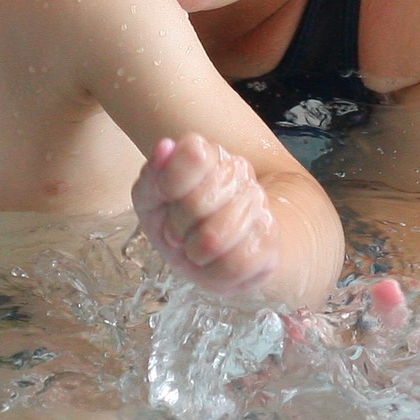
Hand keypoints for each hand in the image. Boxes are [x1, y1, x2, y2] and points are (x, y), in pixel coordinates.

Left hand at [134, 134, 280, 299]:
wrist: (212, 255)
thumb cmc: (178, 222)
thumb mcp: (151, 200)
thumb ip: (152, 176)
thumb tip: (165, 147)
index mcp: (208, 153)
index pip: (194, 155)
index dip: (170, 184)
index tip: (167, 198)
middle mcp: (239, 171)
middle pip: (198, 203)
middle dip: (177, 226)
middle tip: (179, 231)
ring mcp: (259, 204)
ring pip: (215, 238)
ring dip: (194, 252)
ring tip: (196, 248)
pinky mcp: (269, 240)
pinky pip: (235, 265)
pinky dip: (214, 273)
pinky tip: (214, 264)